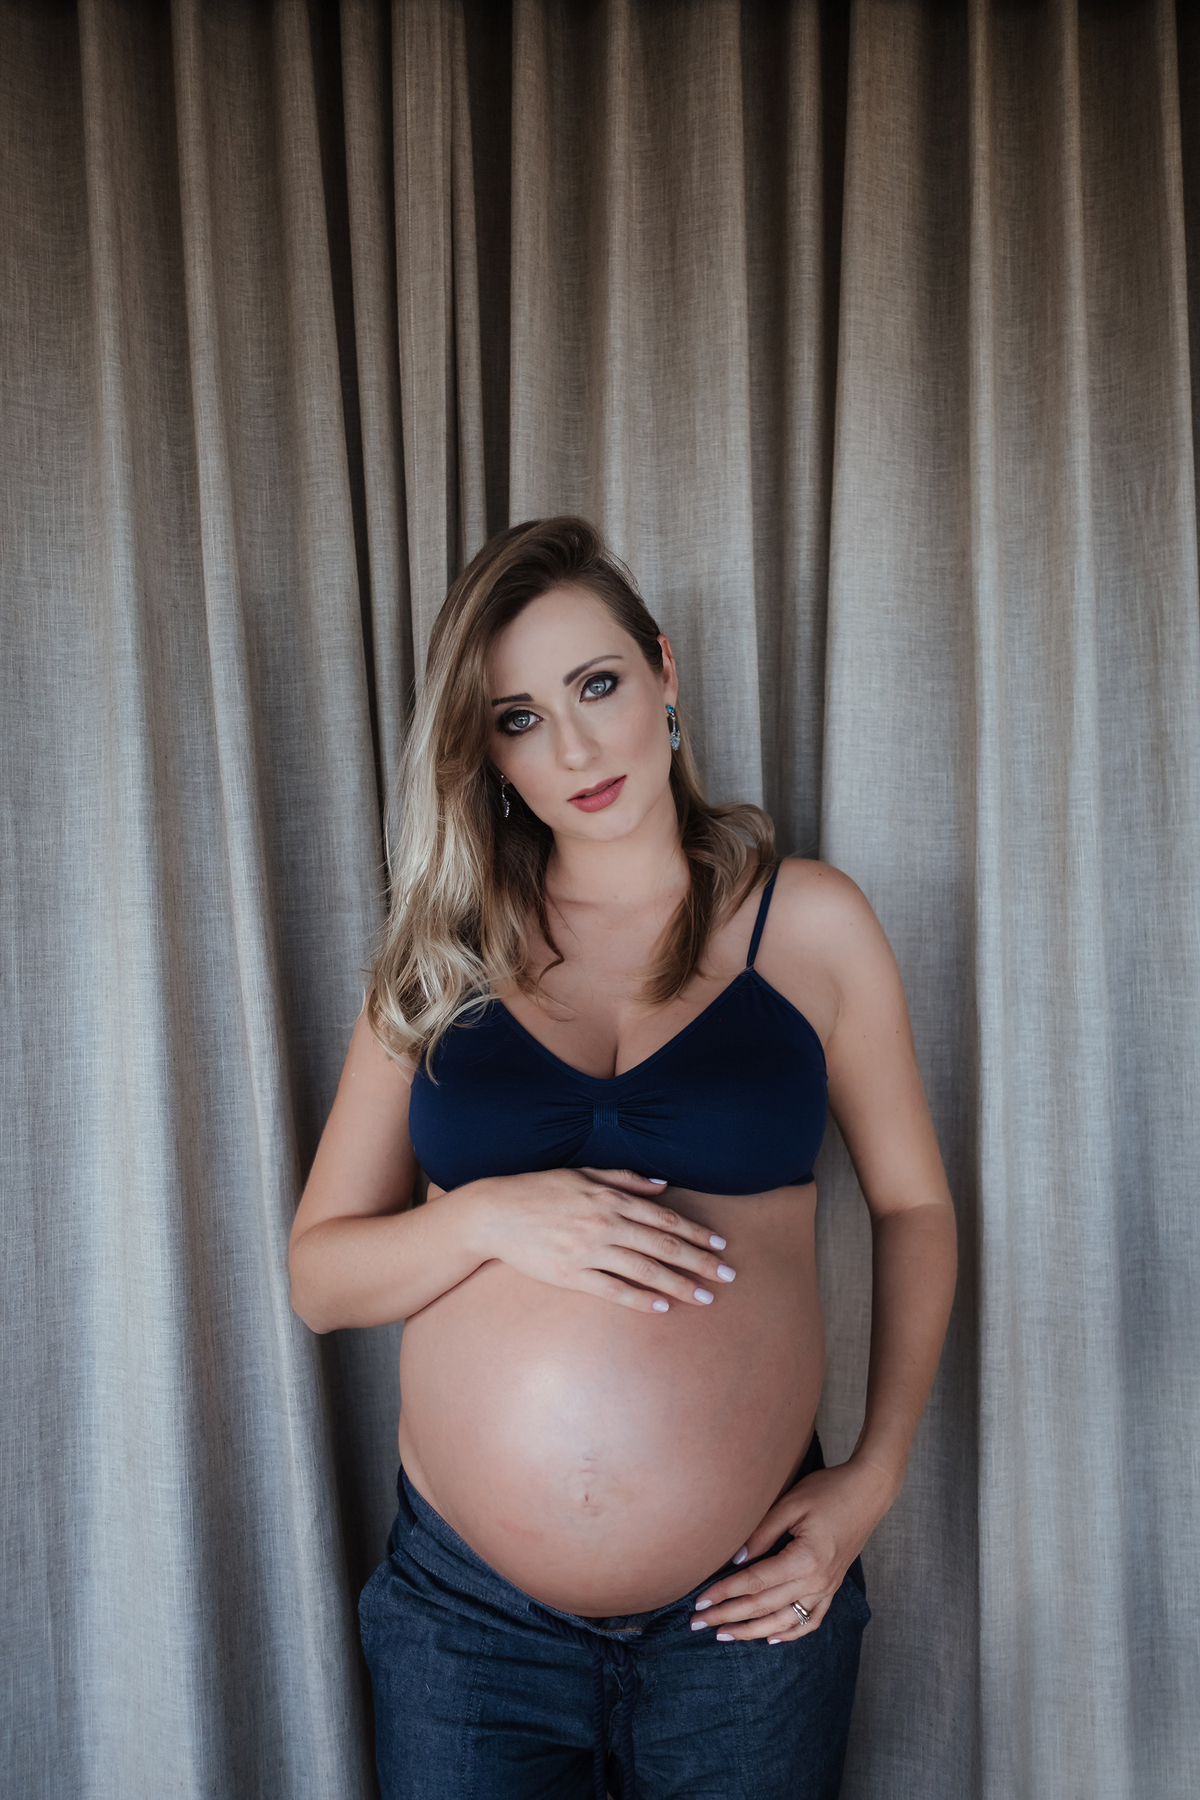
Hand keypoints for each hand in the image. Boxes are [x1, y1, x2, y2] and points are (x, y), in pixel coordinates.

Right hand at [471, 1168, 736, 1313]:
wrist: (494, 1214)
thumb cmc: (539, 1189)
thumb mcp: (582, 1173)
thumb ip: (624, 1178)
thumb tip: (663, 1185)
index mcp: (610, 1197)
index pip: (664, 1218)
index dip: (695, 1232)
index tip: (720, 1245)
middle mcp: (605, 1223)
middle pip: (663, 1246)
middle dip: (700, 1261)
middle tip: (728, 1275)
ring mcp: (588, 1251)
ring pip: (645, 1270)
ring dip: (680, 1284)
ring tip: (706, 1296)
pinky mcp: (571, 1275)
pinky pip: (613, 1290)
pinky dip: (640, 1299)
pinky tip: (662, 1306)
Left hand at [688, 1458, 893, 1642]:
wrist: (868, 1491)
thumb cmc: (828, 1490)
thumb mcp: (790, 1504)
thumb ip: (761, 1534)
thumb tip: (735, 1560)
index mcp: (805, 1560)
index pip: (755, 1583)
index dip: (724, 1593)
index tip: (699, 1602)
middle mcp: (816, 1581)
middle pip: (764, 1607)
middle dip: (729, 1617)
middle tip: (699, 1623)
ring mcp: (827, 1588)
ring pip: (784, 1622)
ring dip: (753, 1631)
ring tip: (725, 1635)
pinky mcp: (833, 1587)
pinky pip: (810, 1620)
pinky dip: (790, 1633)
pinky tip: (771, 1638)